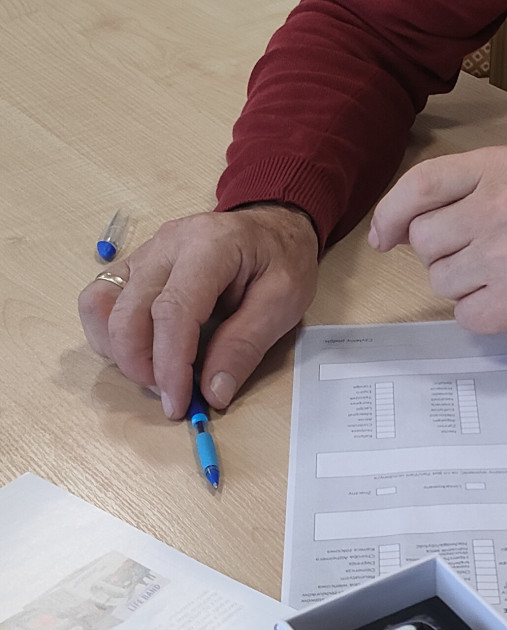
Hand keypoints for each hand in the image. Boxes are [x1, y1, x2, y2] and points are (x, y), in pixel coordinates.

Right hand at [78, 204, 319, 418]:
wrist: (271, 226)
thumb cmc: (281, 259)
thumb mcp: (284, 301)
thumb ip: (246, 346)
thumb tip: (212, 392)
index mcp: (209, 246)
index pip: (172, 311)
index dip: (169, 364)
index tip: (178, 403)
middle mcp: (166, 245)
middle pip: (126, 312)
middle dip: (140, 365)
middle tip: (171, 394)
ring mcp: (144, 253)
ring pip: (101, 305)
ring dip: (119, 351)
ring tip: (155, 372)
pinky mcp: (134, 266)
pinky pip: (99, 300)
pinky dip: (109, 334)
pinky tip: (140, 351)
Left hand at [368, 147, 506, 333]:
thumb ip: (461, 190)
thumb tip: (394, 227)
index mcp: (503, 167)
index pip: (422, 184)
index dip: (391, 212)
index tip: (384, 235)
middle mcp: (505, 207)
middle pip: (424, 238)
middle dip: (440, 251)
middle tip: (479, 251)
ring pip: (440, 280)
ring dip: (462, 284)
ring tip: (501, 273)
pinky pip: (464, 314)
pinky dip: (481, 312)